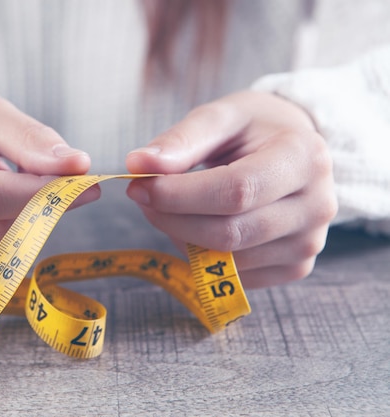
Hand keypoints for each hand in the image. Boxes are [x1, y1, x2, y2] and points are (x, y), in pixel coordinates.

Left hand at [125, 91, 336, 287]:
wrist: (295, 150)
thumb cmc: (255, 129)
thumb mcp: (221, 117)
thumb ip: (181, 140)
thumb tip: (136, 166)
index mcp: (303, 157)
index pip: (235, 191)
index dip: (179, 195)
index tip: (138, 187)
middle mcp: (317, 206)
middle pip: (229, 232)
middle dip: (172, 218)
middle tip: (143, 197)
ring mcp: (309, 243)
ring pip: (228, 260)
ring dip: (182, 238)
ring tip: (170, 208)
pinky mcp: (296, 267)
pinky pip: (235, 275)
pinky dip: (202, 256)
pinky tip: (196, 226)